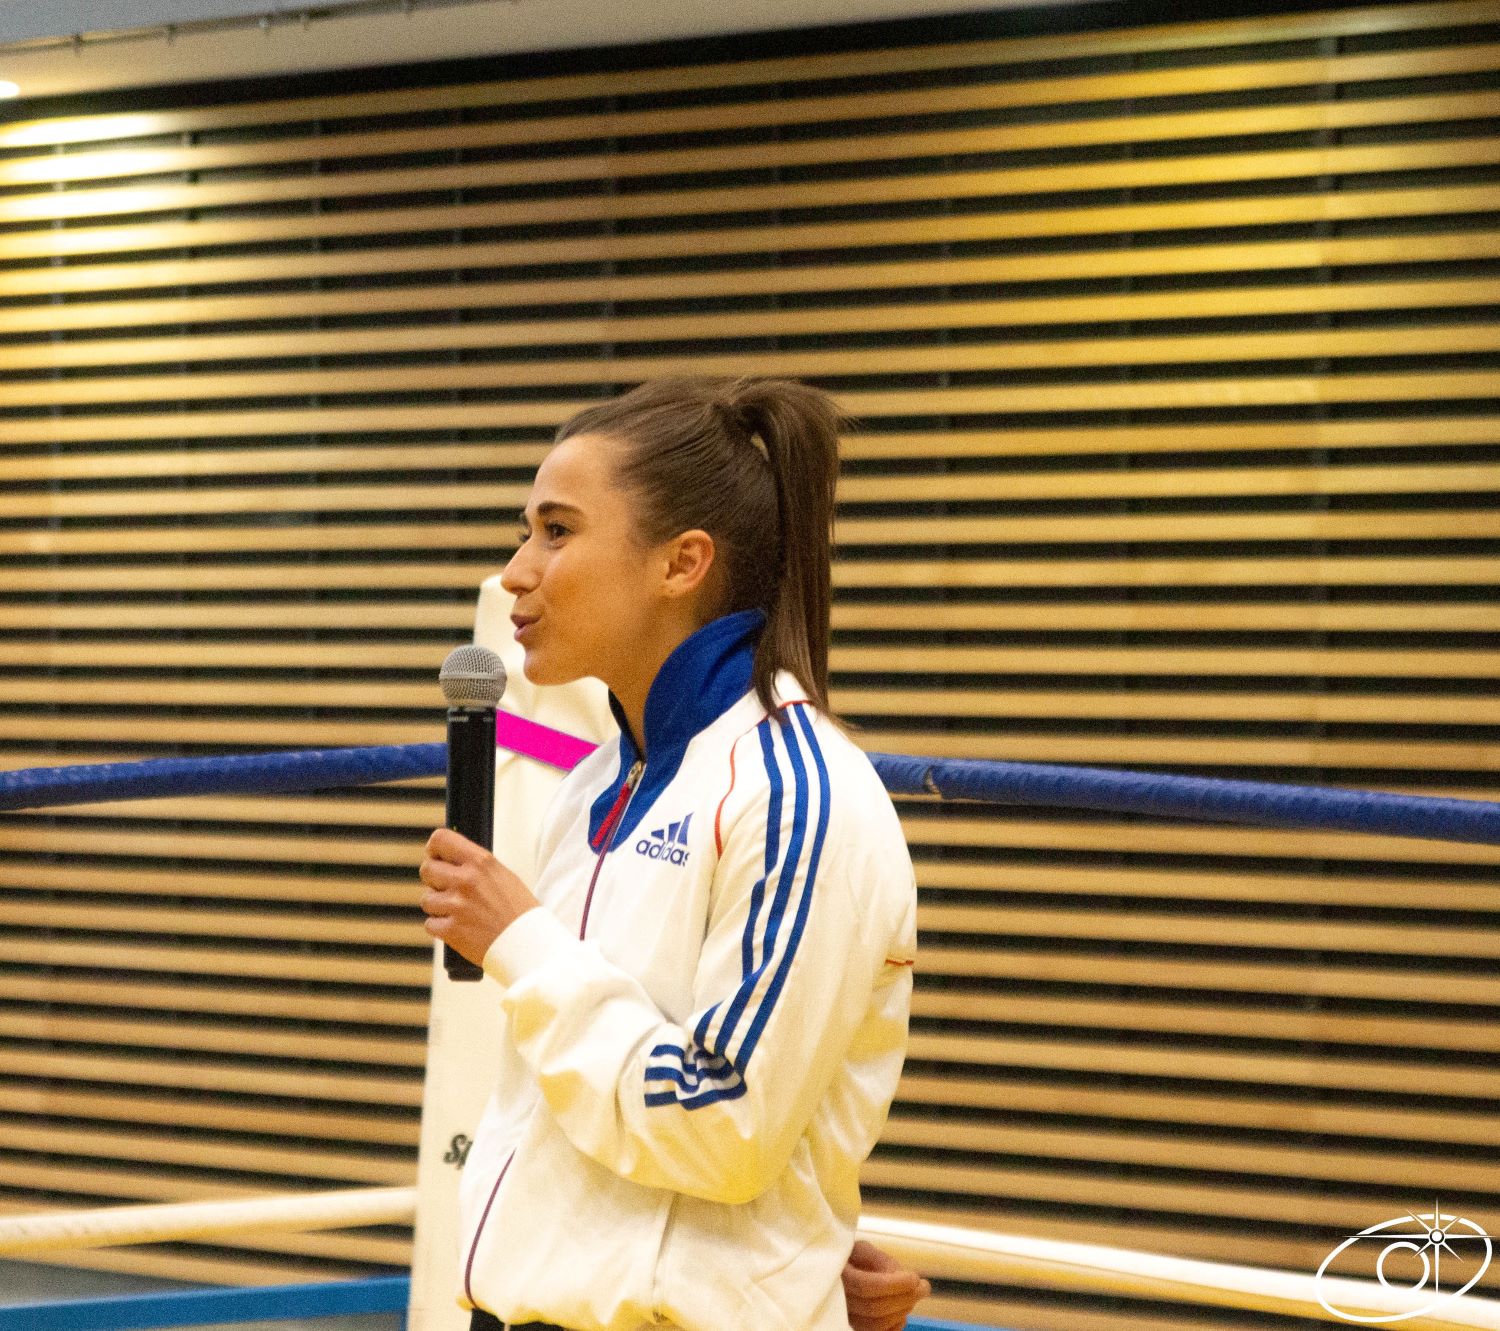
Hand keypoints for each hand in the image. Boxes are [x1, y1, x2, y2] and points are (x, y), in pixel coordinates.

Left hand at [419, 827, 538, 966]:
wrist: (529, 942)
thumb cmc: (519, 910)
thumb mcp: (502, 875)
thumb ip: (475, 865)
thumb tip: (449, 860)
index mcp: (480, 862)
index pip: (440, 840)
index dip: (434, 849)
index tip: (436, 857)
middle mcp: (466, 880)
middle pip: (427, 870)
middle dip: (433, 880)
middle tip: (446, 888)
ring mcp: (457, 905)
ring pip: (426, 899)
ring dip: (438, 906)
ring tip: (458, 912)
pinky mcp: (451, 930)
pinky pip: (430, 923)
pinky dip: (441, 927)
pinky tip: (459, 927)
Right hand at [843, 1239, 931, 1330]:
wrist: (832, 1273)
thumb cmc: (849, 1258)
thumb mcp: (860, 1248)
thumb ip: (879, 1259)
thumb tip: (900, 1275)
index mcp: (838, 1276)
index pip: (867, 1287)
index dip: (895, 1285)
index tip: (915, 1277)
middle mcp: (837, 1301)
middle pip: (875, 1308)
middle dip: (905, 1297)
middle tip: (924, 1286)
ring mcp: (845, 1318)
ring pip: (877, 1324)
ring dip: (903, 1311)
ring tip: (915, 1295)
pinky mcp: (854, 1327)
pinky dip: (895, 1325)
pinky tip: (903, 1311)